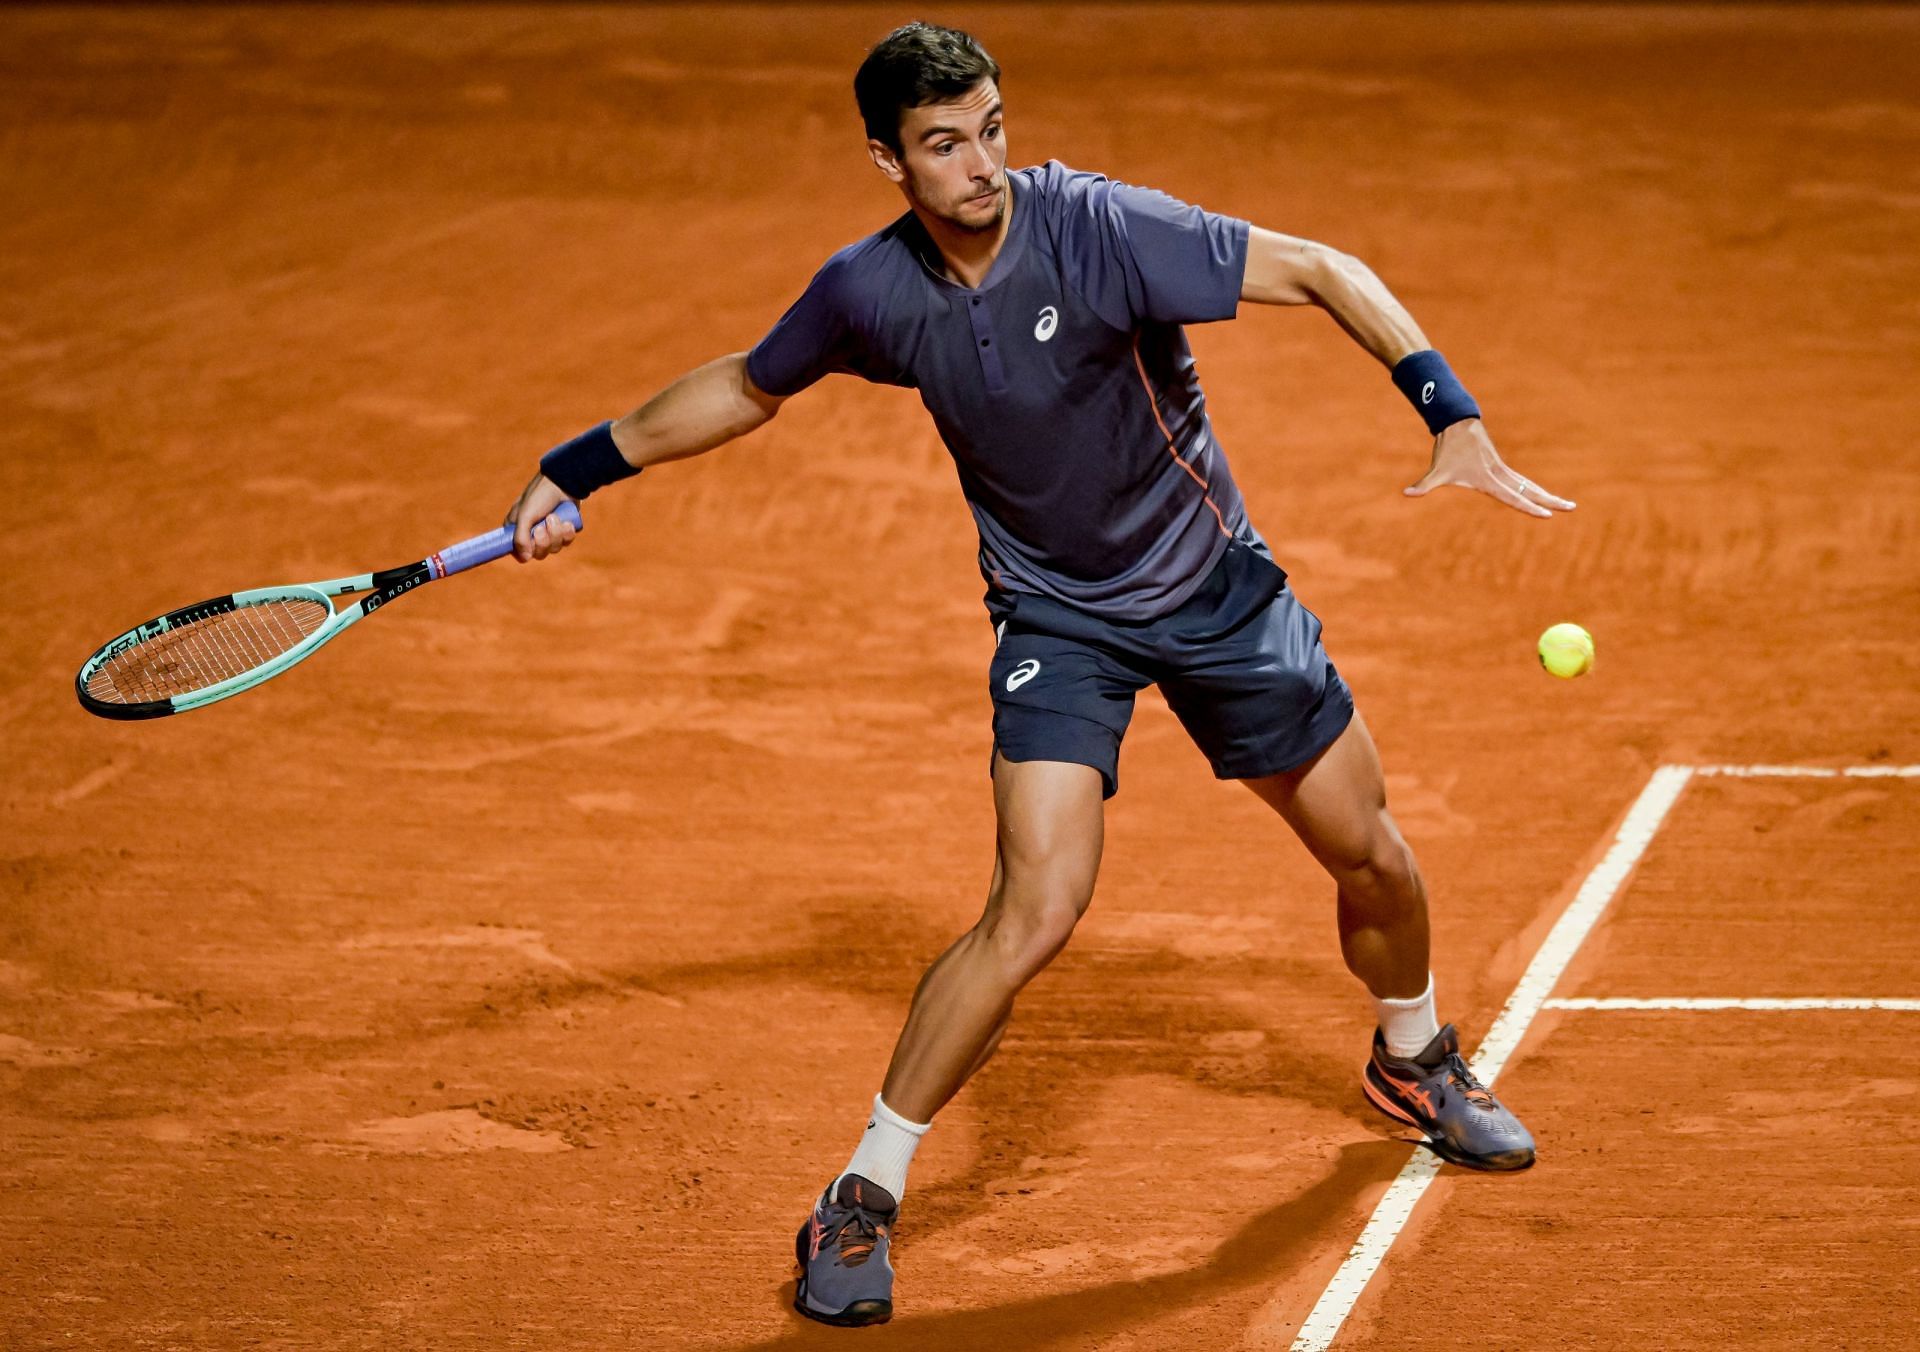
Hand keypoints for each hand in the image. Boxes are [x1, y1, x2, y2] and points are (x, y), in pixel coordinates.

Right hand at [505, 472, 580, 561]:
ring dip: (556, 534)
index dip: (527, 550)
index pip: (519, 552)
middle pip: (539, 554)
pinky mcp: (564, 530)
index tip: (532, 540)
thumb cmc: (540, 496)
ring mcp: (549, 532)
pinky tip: (567, 521)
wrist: (564, 481)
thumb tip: (526, 559)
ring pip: (554, 548)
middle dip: (544, 541)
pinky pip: (567, 541)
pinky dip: (567, 532)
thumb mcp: (526, 515)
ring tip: (555, 517)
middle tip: (542, 527)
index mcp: (517, 528)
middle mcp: (532, 532)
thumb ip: (521, 538)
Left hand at [1403, 419, 1574, 518]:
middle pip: (1530, 491)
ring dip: (1547, 494)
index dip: (1528, 507)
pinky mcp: (1500, 464)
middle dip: (1550, 501)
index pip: (1512, 498)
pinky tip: (1542, 495)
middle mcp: (1499, 474)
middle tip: (1571, 508)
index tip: (1547, 515)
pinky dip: (1534, 489)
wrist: (1457, 422)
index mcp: (1488, 479)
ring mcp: (1502, 469)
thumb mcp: (1436, 470)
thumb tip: (1406, 493)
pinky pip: (1521, 480)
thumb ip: (1424, 485)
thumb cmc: (1447, 449)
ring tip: (1566, 504)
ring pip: (1529, 485)